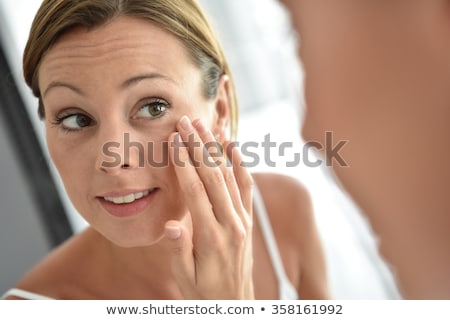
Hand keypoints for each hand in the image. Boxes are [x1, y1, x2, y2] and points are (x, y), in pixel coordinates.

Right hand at [164, 115, 253, 298]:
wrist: (235, 304)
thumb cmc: (204, 292)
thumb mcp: (185, 278)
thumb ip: (178, 250)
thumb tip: (171, 225)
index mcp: (211, 237)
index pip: (195, 191)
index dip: (183, 163)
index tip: (174, 140)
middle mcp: (231, 224)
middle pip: (213, 177)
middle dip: (198, 146)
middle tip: (186, 122)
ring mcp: (242, 220)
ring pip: (229, 177)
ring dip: (216, 150)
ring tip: (204, 126)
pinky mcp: (248, 220)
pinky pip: (246, 187)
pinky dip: (241, 165)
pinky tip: (233, 146)